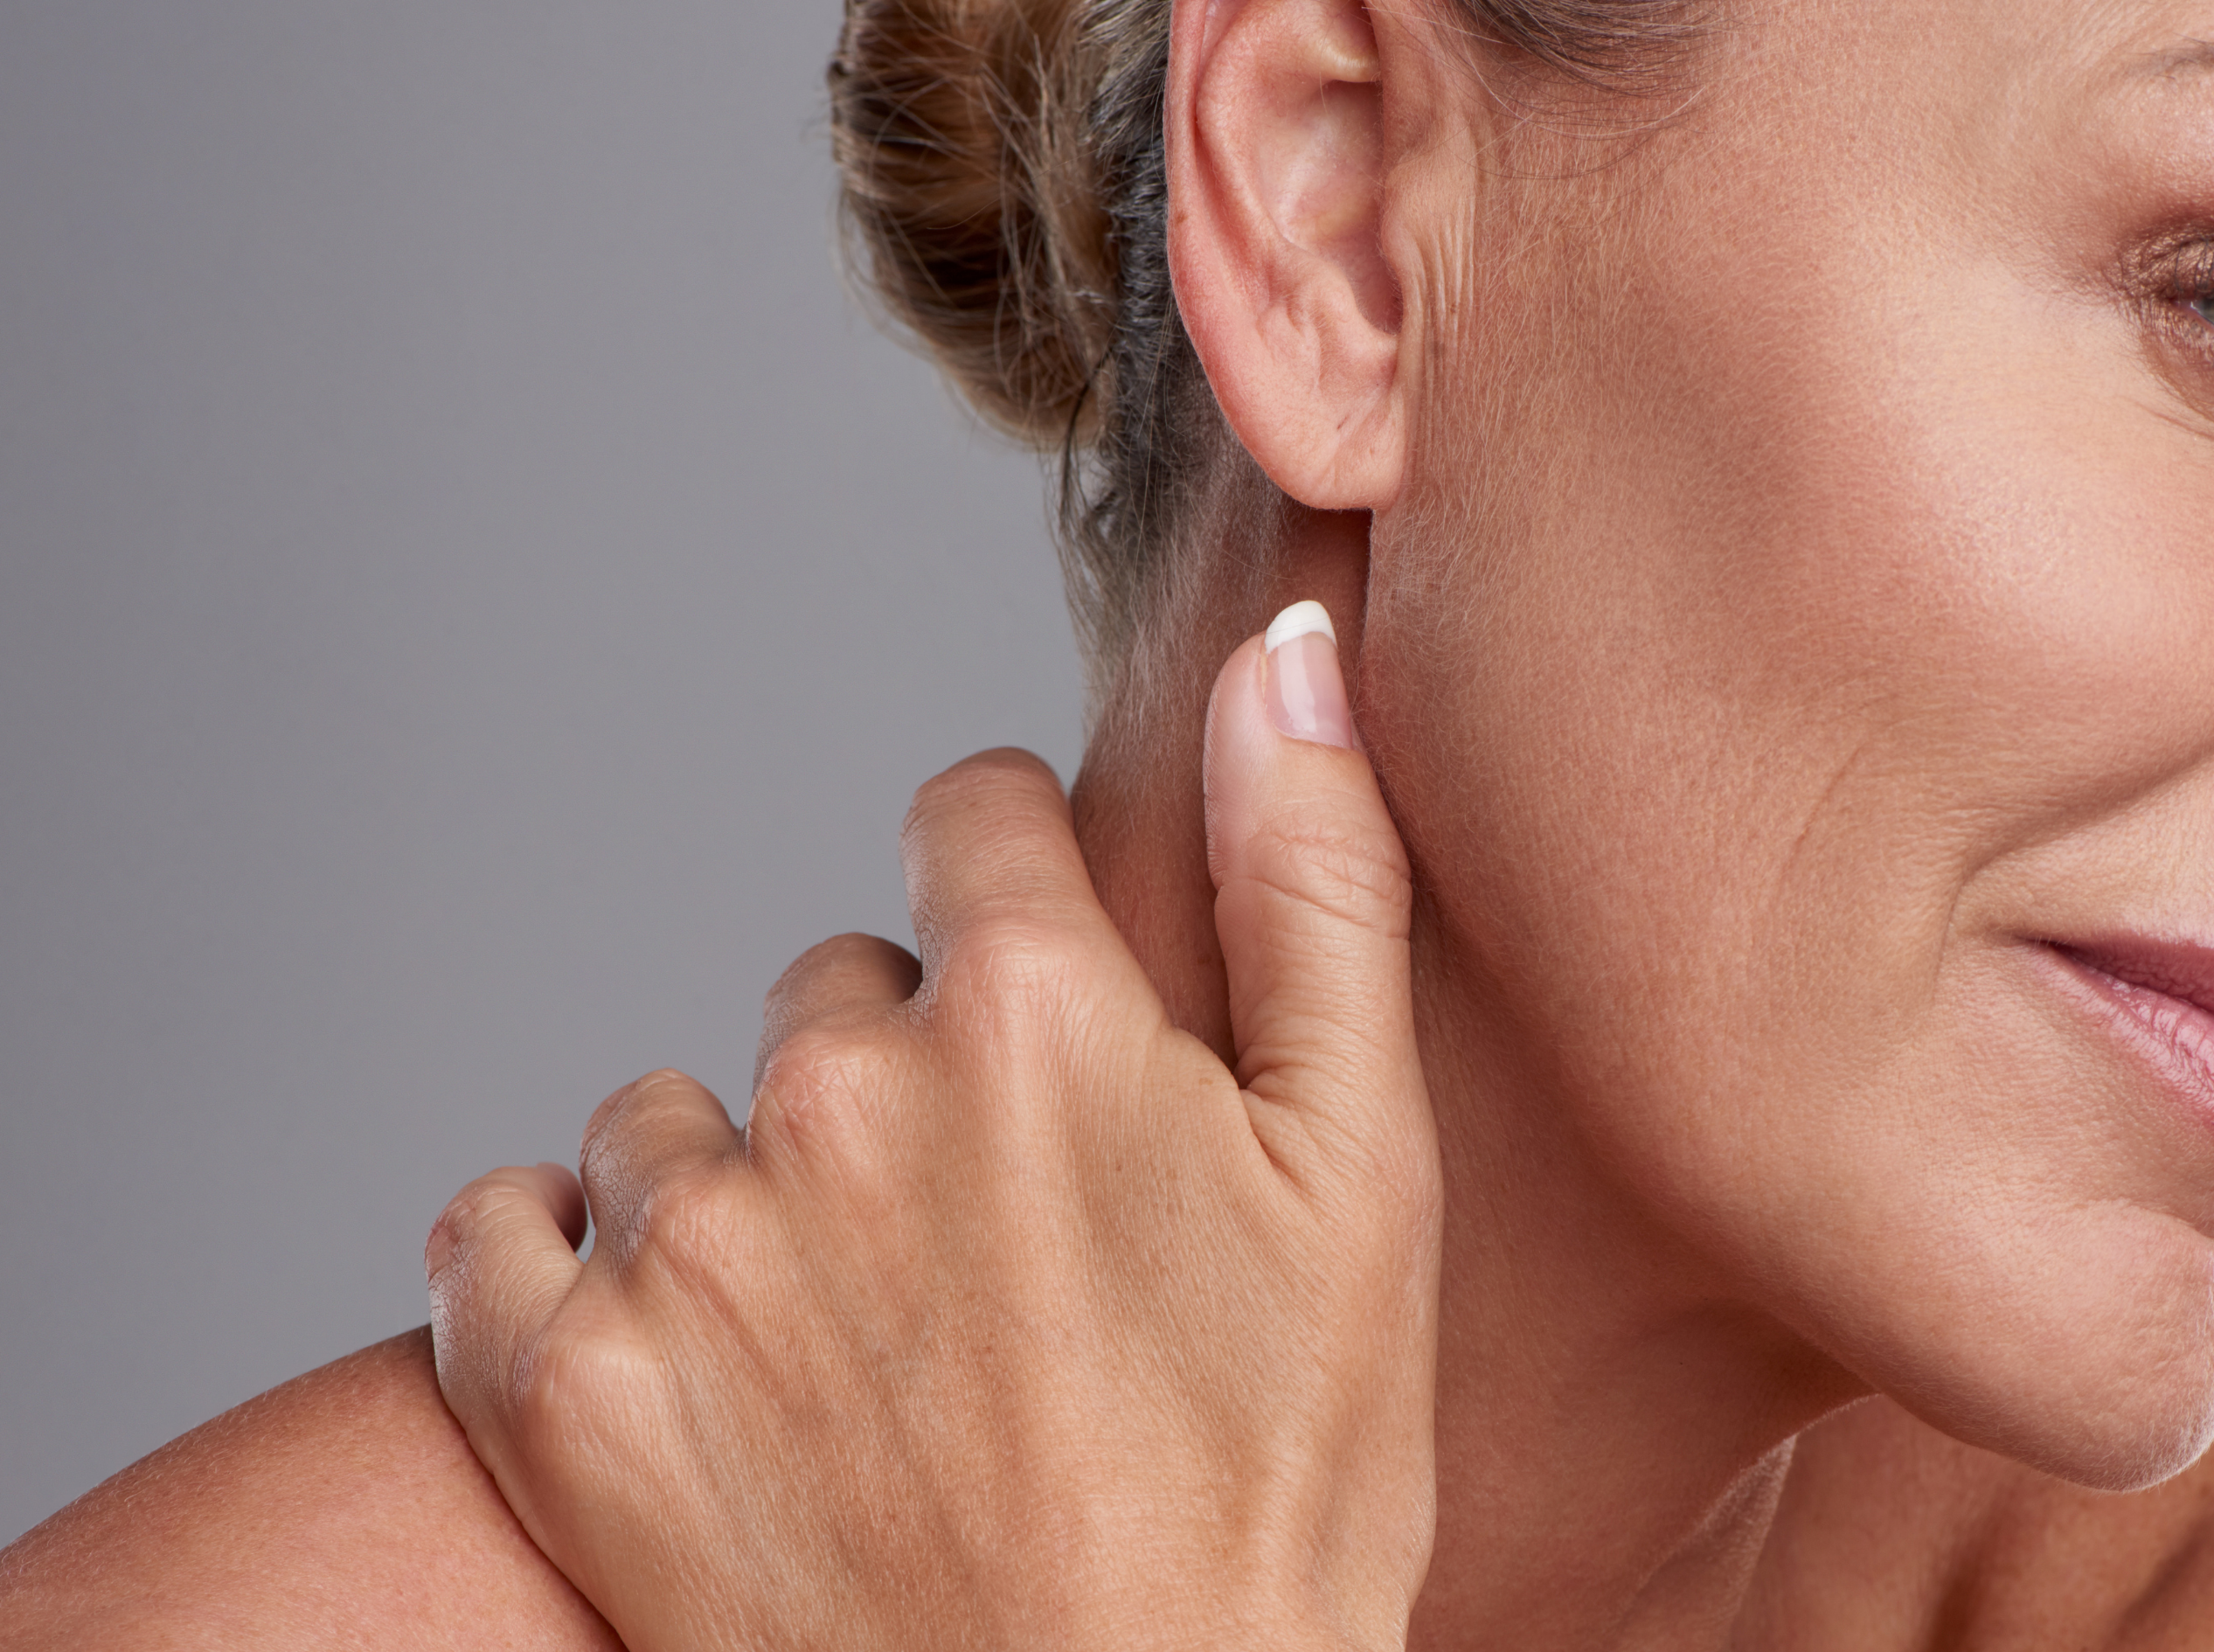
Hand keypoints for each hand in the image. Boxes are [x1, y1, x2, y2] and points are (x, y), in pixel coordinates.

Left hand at [424, 605, 1437, 1650]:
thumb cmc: (1279, 1494)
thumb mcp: (1367, 1176)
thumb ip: (1314, 882)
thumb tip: (1281, 649)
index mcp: (1037, 1013)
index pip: (966, 817)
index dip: (1027, 916)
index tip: (1060, 1045)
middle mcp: (837, 1092)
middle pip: (832, 982)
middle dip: (905, 1074)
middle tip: (997, 1255)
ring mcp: (689, 1248)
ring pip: (677, 1109)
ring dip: (749, 1187)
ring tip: (860, 1345)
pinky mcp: (564, 1395)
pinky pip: (496, 1231)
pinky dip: (569, 1269)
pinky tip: (689, 1354)